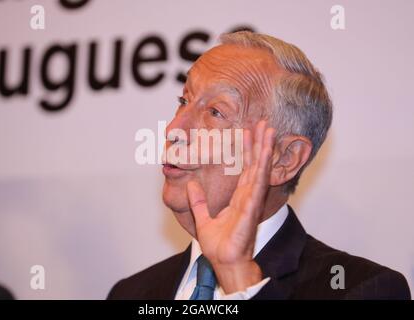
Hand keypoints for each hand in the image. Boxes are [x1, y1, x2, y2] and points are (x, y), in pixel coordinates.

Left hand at [187, 120, 275, 292]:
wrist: (224, 262)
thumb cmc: (219, 245)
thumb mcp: (203, 218)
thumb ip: (197, 201)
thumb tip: (191, 184)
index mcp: (238, 198)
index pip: (245, 169)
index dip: (247, 151)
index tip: (247, 132)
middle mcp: (248, 196)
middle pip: (255, 164)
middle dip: (259, 143)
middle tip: (264, 123)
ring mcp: (252, 200)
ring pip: (260, 168)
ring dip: (264, 148)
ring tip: (269, 129)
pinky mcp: (252, 206)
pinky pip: (258, 182)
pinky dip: (262, 165)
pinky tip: (265, 150)